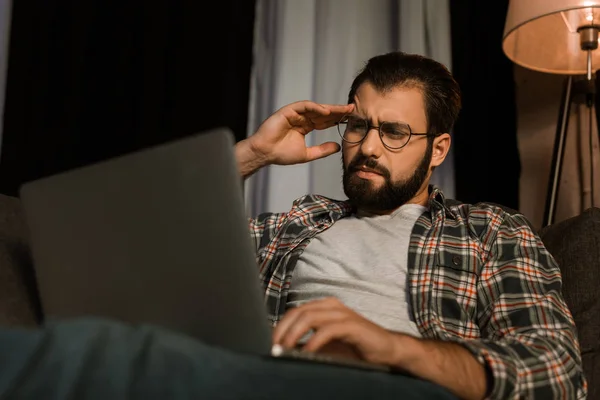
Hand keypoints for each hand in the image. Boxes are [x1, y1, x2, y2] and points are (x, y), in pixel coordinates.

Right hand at [247, 101, 353, 165]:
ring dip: (330, 108)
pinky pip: (304, 106)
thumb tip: (338, 147)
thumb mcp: (307, 154)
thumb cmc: (281, 154)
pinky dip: (315, 107)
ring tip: (343, 110)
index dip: (337, 120)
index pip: (324, 121)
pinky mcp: (288, 111)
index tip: (350, 119)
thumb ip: (322, 150)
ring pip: (316, 108)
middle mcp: (301, 118)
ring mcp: (295, 114)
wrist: (265, 153)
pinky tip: (326, 111)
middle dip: (337, 112)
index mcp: (305, 127)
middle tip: (352, 110)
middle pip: (323, 113)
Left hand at [272, 297, 401, 365]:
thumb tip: (283, 349)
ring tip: (286, 349)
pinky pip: (328, 330)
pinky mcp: (352, 325)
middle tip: (274, 347)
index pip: (294, 312)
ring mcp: (342, 313)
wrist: (387, 350)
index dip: (280, 326)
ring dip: (294, 334)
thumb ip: (307, 343)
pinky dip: (314, 341)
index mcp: (323, 307)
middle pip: (298, 312)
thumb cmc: (355, 348)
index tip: (270, 343)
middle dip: (283, 330)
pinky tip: (308, 352)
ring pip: (309, 317)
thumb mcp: (326, 345)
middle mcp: (331, 306)